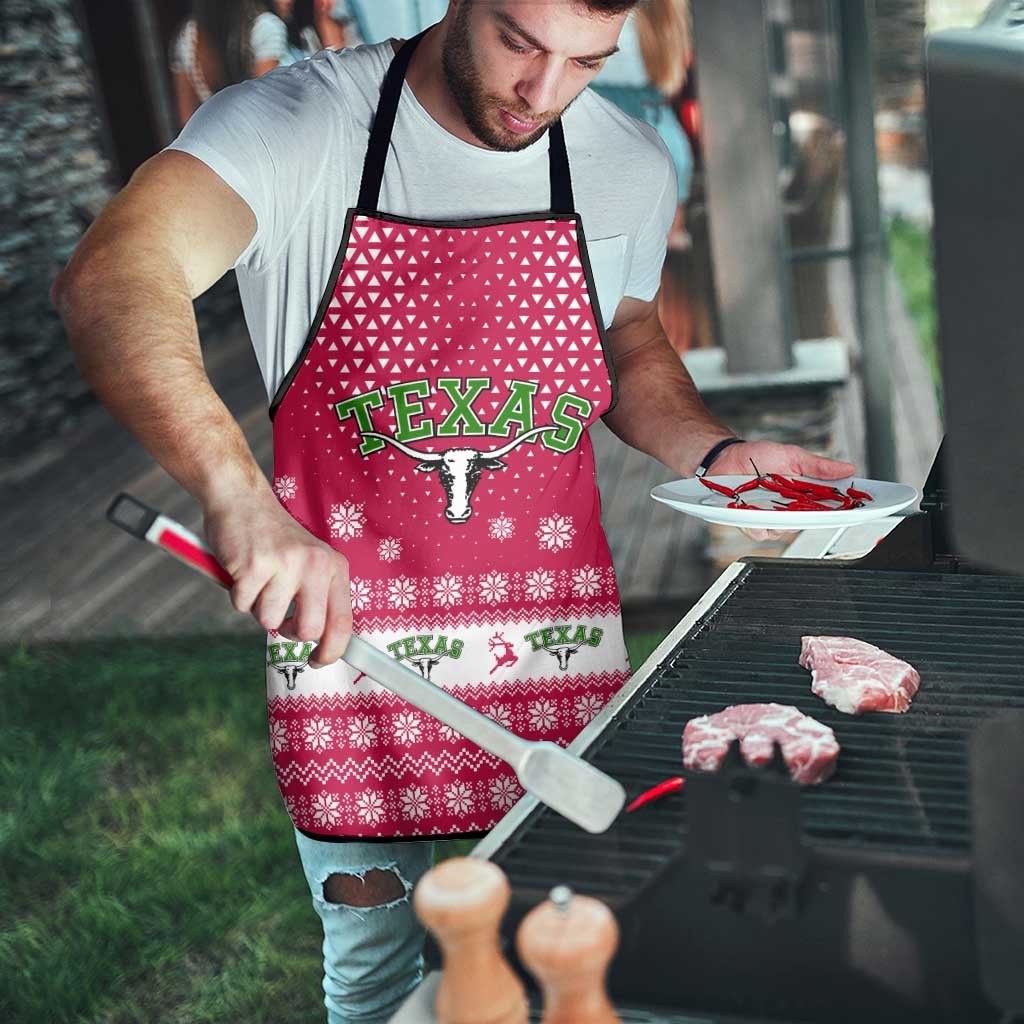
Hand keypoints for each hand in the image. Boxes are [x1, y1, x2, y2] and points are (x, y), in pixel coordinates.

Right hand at [202, 488, 352, 667]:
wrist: (242, 499)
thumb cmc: (274, 539)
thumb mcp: (309, 561)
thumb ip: (318, 595)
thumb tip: (322, 641)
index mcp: (334, 566)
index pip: (343, 621)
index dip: (332, 651)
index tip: (317, 661)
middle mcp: (315, 564)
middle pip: (308, 630)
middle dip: (288, 633)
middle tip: (279, 618)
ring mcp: (285, 564)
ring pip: (269, 621)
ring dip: (257, 607)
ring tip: (259, 580)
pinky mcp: (254, 565)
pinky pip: (242, 606)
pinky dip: (237, 595)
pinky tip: (242, 571)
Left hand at [708, 440, 856, 542]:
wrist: (726, 458)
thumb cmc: (758, 457)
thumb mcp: (792, 456)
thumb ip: (818, 466)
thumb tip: (848, 468)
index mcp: (803, 495)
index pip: (829, 507)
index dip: (845, 510)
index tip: (859, 508)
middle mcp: (789, 510)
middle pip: (809, 523)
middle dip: (813, 517)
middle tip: (814, 505)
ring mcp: (770, 518)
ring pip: (784, 530)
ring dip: (781, 518)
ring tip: (775, 502)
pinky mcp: (750, 523)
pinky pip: (760, 531)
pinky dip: (758, 523)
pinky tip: (754, 511)